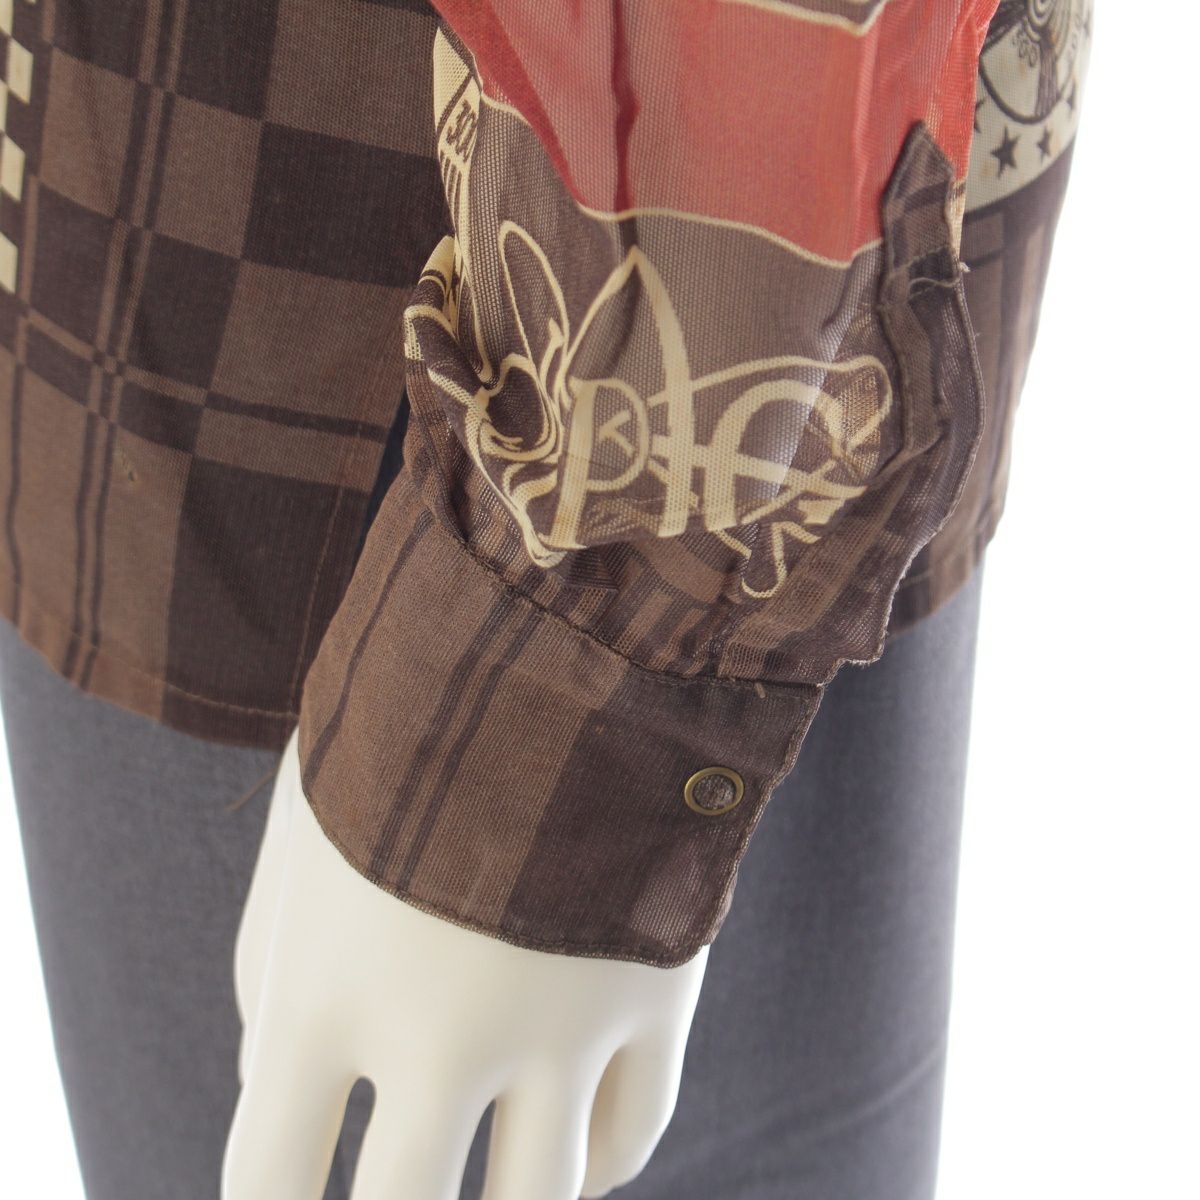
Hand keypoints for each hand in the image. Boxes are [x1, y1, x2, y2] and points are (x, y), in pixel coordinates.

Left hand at [223, 729, 707, 1199]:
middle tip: (395, 1197)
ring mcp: (559, 1020)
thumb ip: (270, 968)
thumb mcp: (305, 829)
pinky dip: (593, 1172)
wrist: (555, 627)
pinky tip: (570, 1169)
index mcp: (324, 986)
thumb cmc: (406, 723)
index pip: (265, 1179)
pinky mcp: (656, 992)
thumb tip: (270, 1085)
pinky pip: (629, 1137)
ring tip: (483, 1190)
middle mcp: (438, 1030)